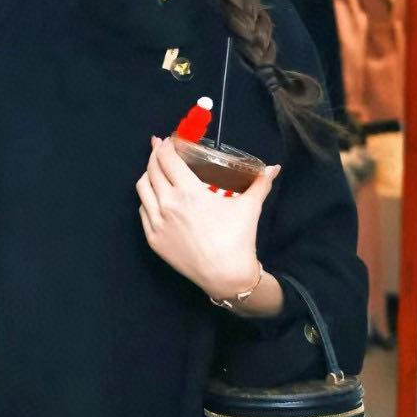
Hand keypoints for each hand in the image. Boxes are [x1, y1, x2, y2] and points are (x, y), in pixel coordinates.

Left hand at [135, 136, 280, 301]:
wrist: (226, 276)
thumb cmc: (237, 239)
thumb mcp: (249, 207)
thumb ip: (260, 183)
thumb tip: (274, 168)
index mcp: (188, 191)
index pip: (167, 158)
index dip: (165, 145)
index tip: (169, 140)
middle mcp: (168, 203)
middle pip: (152, 169)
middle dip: (155, 154)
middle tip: (161, 148)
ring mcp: (157, 222)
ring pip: (142, 188)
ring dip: (148, 174)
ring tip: (157, 170)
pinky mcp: (153, 239)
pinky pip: (142, 210)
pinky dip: (147, 199)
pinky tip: (156, 197)